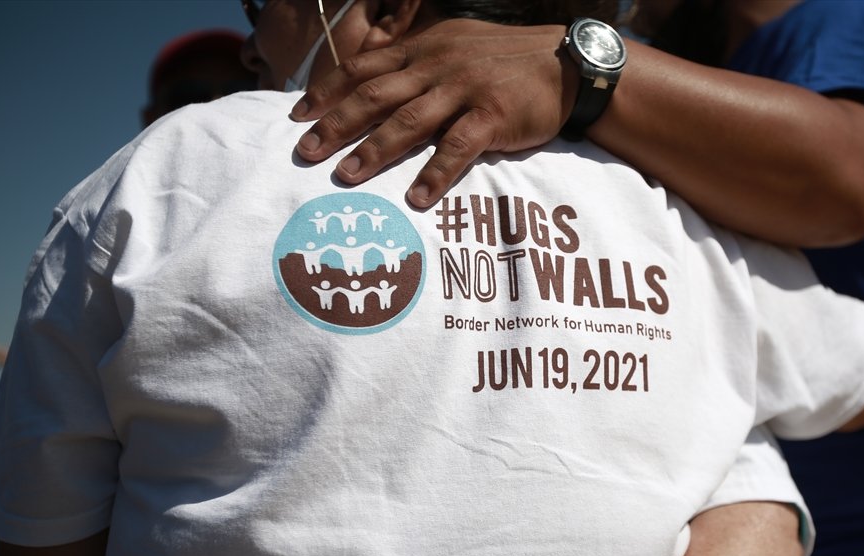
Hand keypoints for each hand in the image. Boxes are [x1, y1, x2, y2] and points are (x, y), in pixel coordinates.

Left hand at [292, 19, 573, 208]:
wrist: (567, 63)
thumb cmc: (508, 61)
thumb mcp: (457, 48)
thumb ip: (420, 65)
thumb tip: (380, 85)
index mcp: (424, 50)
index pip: (364, 69)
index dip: (327, 91)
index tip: (297, 116)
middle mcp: (437, 66)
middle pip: (375, 95)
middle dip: (336, 124)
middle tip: (305, 152)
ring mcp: (464, 90)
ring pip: (408, 121)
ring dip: (374, 151)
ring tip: (345, 177)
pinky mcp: (493, 116)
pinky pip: (457, 148)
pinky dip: (435, 174)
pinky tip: (416, 199)